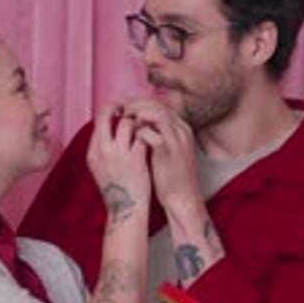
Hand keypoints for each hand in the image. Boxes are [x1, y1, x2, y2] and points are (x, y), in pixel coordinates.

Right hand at [87, 104, 150, 214]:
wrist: (127, 210)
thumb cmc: (118, 190)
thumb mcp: (100, 169)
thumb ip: (102, 149)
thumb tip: (108, 131)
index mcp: (92, 152)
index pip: (97, 120)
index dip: (110, 112)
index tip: (121, 113)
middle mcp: (102, 150)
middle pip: (106, 113)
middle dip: (120, 107)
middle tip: (131, 108)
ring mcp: (119, 154)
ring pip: (127, 121)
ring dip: (137, 121)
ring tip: (144, 126)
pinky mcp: (136, 158)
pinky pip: (142, 135)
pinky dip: (148, 133)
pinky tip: (153, 137)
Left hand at [121, 98, 203, 213]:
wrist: (183, 199)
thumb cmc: (170, 178)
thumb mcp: (163, 152)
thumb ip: (153, 137)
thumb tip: (133, 127)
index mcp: (180, 128)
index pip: (159, 104)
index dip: (140, 103)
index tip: (124, 108)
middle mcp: (181, 130)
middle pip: (157, 104)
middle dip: (136, 104)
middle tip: (120, 110)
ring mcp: (177, 140)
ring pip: (158, 114)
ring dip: (137, 114)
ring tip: (123, 120)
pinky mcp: (171, 153)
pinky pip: (155, 135)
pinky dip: (141, 132)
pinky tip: (131, 137)